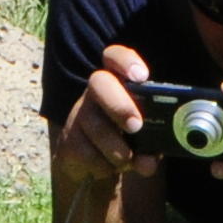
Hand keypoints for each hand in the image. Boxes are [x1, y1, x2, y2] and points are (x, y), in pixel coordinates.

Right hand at [54, 43, 161, 182]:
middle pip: (99, 82)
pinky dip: (105, 166)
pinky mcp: (68, 140)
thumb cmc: (130, 139)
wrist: (94, 164)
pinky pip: (87, 154)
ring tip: (128, 159)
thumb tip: (154, 156)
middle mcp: (95, 92)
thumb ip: (154, 138)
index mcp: (118, 82)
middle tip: (136, 126)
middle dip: (119, 104)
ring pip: (96, 126)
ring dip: (118, 149)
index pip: (114, 56)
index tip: (141, 76)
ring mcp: (79, 115)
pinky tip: (110, 166)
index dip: (125, 61)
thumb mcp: (147, 133)